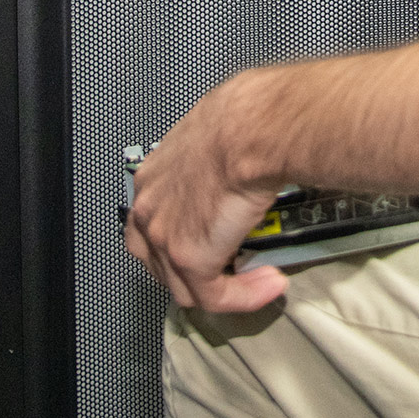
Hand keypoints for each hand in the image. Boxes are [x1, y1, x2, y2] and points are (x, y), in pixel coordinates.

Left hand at [122, 76, 290, 312]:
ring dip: (227, 288)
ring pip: (186, 286)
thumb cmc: (243, 120)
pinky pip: (216, 297)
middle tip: (234, 267)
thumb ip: (215, 159)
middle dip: (197, 271)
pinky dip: (245, 297)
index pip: (155, 223)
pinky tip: (269, 284)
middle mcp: (149, 208)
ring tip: (259, 279)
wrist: (252, 129)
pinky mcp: (190, 260)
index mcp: (153, 176)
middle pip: (161, 261)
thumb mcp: (216, 136)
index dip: (184, 239)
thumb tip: (238, 160)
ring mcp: (164, 237)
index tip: (215, 241)